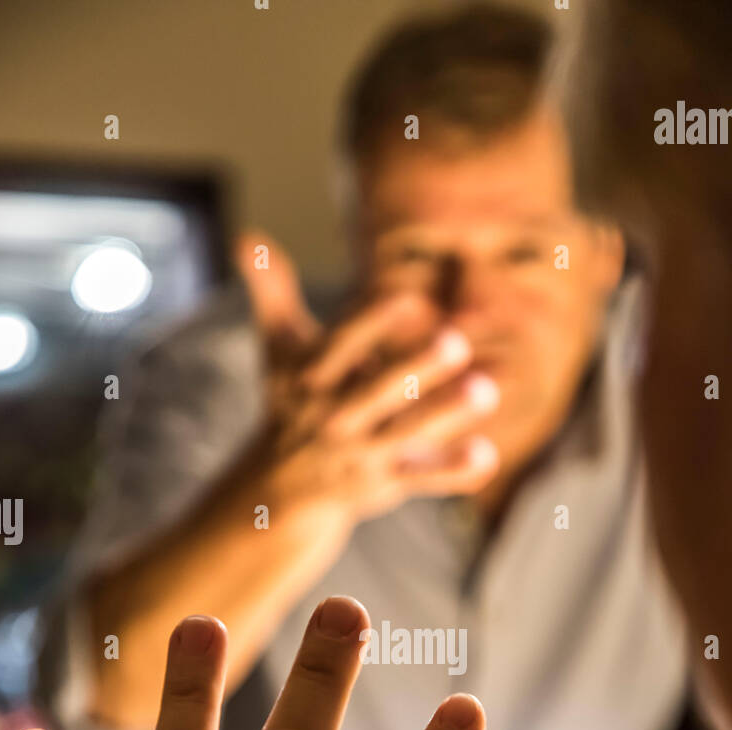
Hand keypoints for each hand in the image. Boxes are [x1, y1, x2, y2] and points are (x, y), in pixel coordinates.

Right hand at [264, 291, 500, 522]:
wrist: (280, 490)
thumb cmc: (290, 403)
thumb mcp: (278, 349)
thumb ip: (272, 293)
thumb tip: (245, 237)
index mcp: (313, 379)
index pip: (344, 345)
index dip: (374, 322)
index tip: (407, 298)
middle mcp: (336, 417)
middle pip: (378, 391)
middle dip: (417, 369)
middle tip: (457, 341)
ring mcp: (362, 454)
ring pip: (407, 434)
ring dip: (446, 415)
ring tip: (487, 390)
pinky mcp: (384, 484)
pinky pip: (421, 477)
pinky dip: (452, 470)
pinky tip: (486, 455)